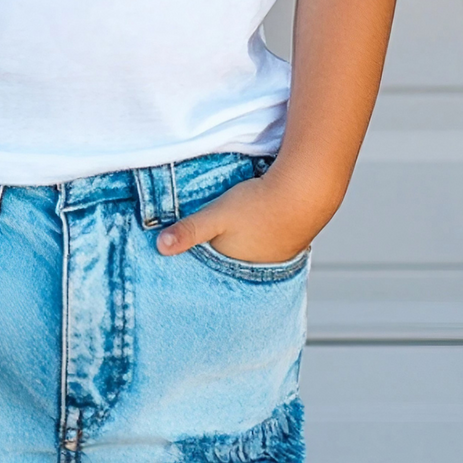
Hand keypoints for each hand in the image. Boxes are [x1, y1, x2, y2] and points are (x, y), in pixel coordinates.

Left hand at [155, 172, 329, 263]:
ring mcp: (273, 256)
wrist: (302, 194)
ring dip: (234, 242)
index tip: (178, 254)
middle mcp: (256, 268)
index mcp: (236, 267)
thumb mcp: (215, 216)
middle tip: (200, 239)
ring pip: (244, 250)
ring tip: (224, 229)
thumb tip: (159, 248)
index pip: (209, 269)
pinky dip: (251, 235)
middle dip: (213, 252)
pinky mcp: (285, 241)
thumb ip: (188, 231)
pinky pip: (261, 241)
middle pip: (226, 261)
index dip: (195, 259)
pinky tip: (247, 223)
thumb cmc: (258, 207)